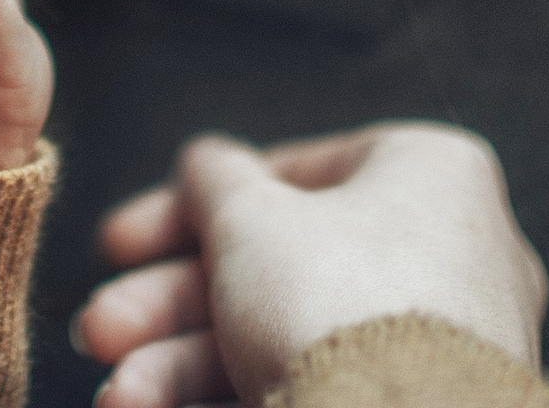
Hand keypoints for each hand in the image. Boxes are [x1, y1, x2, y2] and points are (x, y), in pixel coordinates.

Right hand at [77, 123, 546, 407]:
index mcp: (429, 171)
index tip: (118, 244)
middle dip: (172, 305)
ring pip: (290, 333)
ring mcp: (441, 337)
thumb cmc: (335, 302)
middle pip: (278, 263)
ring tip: (119, 397)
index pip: (292, 173)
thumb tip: (203, 164)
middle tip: (99, 329)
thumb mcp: (248, 219)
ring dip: (184, 364)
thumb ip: (214, 181)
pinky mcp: (420, 401)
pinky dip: (237, 393)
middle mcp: (449, 248)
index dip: (190, 208)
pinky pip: (319, 383)